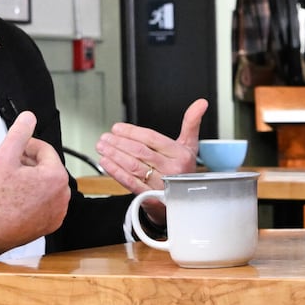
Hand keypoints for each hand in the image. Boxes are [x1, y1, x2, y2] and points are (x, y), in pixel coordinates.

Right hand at [0, 111, 69, 262]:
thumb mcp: (4, 156)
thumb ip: (19, 133)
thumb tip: (29, 117)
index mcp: (56, 176)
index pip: (45, 150)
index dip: (27, 148)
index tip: (15, 151)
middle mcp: (63, 194)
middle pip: (47, 168)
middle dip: (29, 165)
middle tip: (10, 168)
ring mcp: (59, 210)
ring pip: (47, 186)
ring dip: (32, 181)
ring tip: (13, 184)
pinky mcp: (53, 223)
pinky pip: (47, 203)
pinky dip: (35, 199)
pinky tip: (18, 199)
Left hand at [96, 99, 207, 221]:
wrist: (183, 200)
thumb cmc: (183, 169)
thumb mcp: (190, 145)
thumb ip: (191, 122)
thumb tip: (201, 103)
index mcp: (181, 155)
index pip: (152, 139)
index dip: (132, 132)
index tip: (117, 128)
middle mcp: (172, 170)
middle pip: (140, 152)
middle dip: (119, 143)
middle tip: (105, 137)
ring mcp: (161, 184)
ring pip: (133, 166)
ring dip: (114, 156)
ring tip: (103, 147)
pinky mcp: (150, 197)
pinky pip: (130, 182)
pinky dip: (115, 172)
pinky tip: (106, 163)